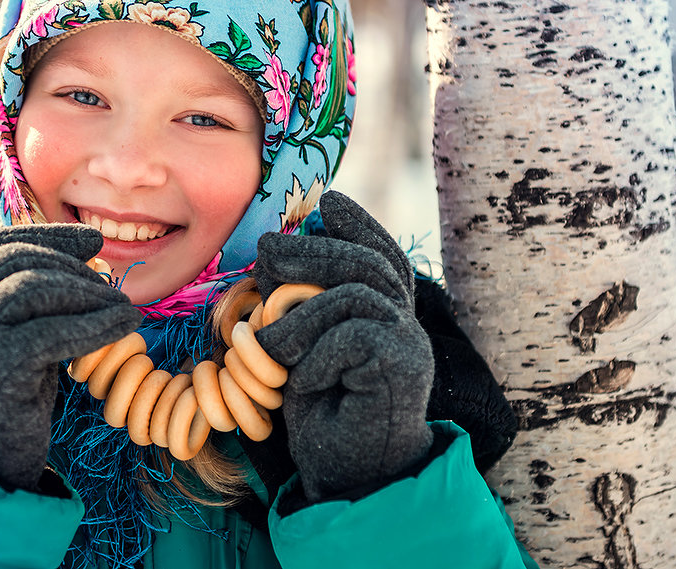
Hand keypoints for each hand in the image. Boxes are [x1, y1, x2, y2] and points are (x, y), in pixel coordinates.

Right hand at [0, 224, 140, 489]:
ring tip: (122, 306)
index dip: (46, 235)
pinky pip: (54, 331)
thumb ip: (27, 300)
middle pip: (19, 262)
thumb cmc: (3, 395)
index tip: (92, 241)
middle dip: (73, 266)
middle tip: (113, 286)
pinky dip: (97, 324)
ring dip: (87, 292)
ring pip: (34, 288)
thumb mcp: (8, 336)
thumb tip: (87, 259)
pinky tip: (125, 324)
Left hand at [254, 191, 433, 501]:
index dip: (358, 224)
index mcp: (387, 314)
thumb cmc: (321, 412)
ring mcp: (409, 344)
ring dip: (298, 313)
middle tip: (266, 252)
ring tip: (269, 342)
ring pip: (353, 295)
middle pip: (365, 264)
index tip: (330, 200)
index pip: (380, 255)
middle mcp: (406, 323)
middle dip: (312, 250)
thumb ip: (299, 302)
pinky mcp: (403, 365)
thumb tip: (275, 248)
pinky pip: (351, 334)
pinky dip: (314, 351)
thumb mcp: (302, 346)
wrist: (348, 476)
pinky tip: (300, 378)